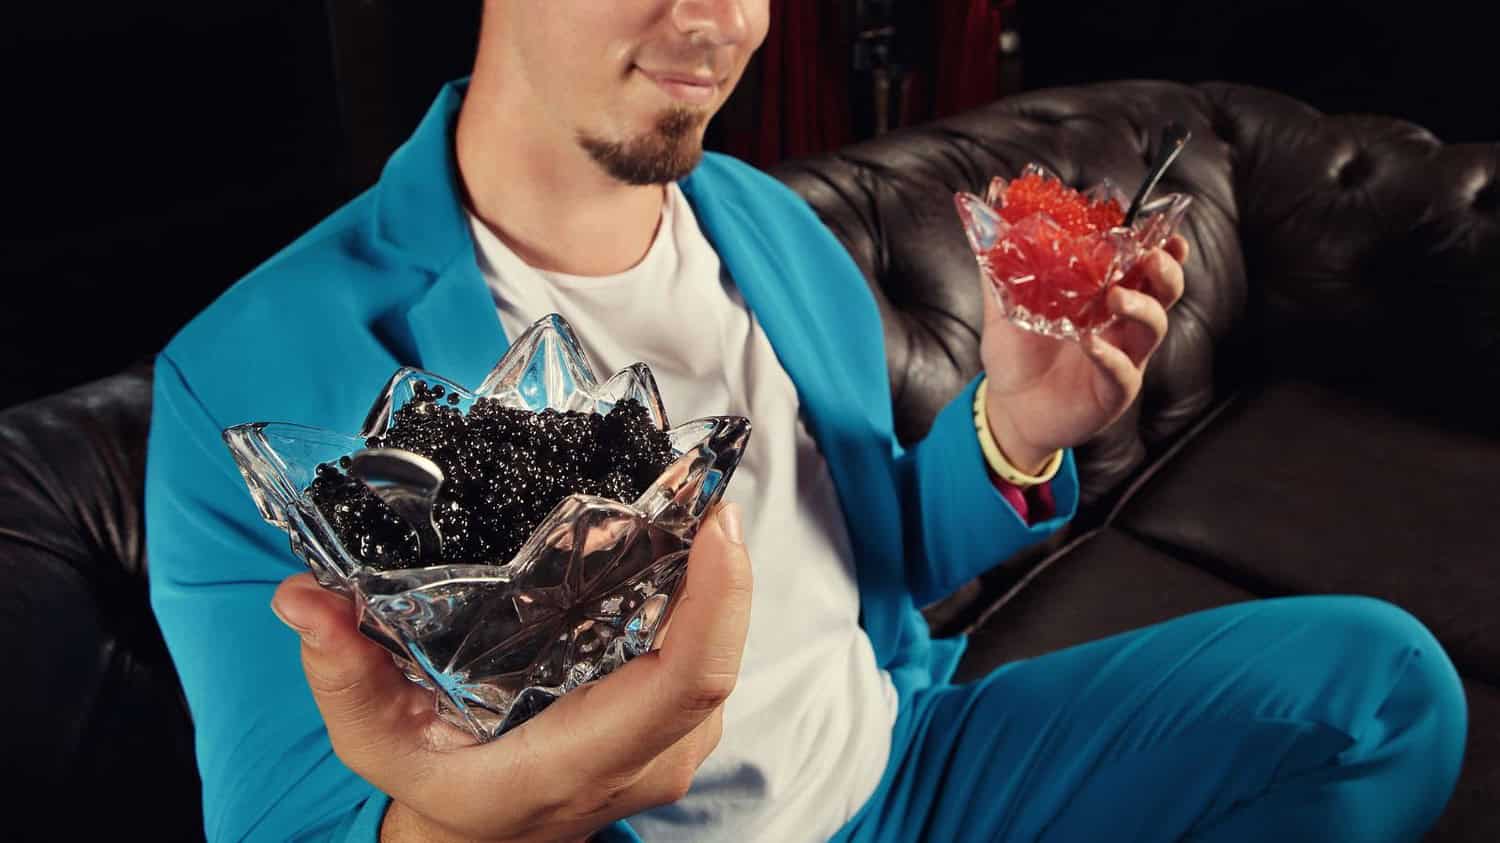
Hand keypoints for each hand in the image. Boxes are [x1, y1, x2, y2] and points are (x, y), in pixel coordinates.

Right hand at [270, 503, 752, 842]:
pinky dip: (702, 604)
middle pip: (719, 659)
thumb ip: (344, 673)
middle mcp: (644, 760)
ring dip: (712, 582)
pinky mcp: (680, 733)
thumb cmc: (439, 788)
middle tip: (694, 488)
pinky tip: (673, 554)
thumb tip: (306, 598)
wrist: (485, 838)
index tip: (717, 523)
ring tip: (682, 508)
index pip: (686, 682)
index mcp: (579, 760)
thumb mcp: (376, 740)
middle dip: (721, 568)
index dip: (719, 599)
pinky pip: (707, 660)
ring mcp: (673, 751)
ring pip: (720, 656)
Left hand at [979, 236, 1189, 471]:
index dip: (1161, 247)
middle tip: (1151, 255)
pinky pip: (1123, 372)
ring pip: (1154, 327)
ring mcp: (1123, 357)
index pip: (1142, 266)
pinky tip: (1091, 343)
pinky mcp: (1113, 391)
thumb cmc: (1016, 357)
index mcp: (1104, 297)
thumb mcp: (1004, 309)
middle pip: (1164, 292)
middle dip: (1166, 270)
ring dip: (1141, 306)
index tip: (1164, 230)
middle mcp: (1122, 325)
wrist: (1009, 409)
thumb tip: (985, 228)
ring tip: (1117, 295)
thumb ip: (999, 272)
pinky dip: (1111, 356)